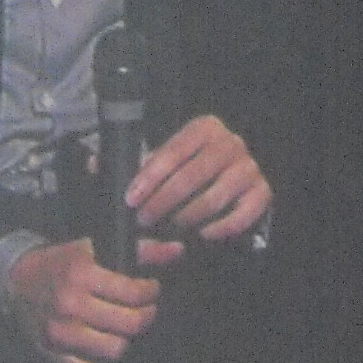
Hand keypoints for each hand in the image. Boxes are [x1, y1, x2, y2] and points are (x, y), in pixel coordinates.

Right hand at [6, 235, 179, 362]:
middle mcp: (70, 305)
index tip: (150, 289)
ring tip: (123, 327)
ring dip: (124, 340)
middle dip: (145, 317)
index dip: (151, 292)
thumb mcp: (96, 247)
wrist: (17, 279)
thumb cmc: (61, 262)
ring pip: (114, 350)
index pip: (135, 293)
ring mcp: (60, 332)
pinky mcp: (51, 353)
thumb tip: (178, 250)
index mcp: (82, 274)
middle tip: (144, 310)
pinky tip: (101, 347)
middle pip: (130, 325)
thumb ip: (140, 250)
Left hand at [125, 114, 270, 240]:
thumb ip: (136, 162)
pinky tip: (201, 234)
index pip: (174, 151)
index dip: (150, 176)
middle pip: (193, 175)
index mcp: (204, 128)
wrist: (227, 178)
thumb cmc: (187, 168)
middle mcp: (231, 143)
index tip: (131, 198)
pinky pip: (241, 215)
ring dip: (187, 216)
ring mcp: (250, 168)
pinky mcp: (263, 193)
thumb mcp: (166, 158)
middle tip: (144, 219)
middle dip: (164, 200)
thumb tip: (99, 167)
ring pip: (214, 197)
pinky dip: (219, 228)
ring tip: (169, 228)